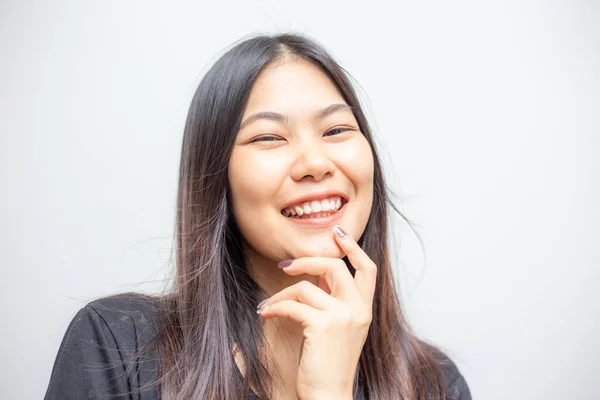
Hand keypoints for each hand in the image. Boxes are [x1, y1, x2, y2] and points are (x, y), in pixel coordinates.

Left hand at [257, 225, 376, 399]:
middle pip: (335, 267)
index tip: (337, 234)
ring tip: (269, 307)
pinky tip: (266, 314)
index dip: (353, 248)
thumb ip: (335, 301)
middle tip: (286, 265)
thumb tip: (318, 275)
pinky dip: (275, 307)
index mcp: (364, 310)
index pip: (367, 269)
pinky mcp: (323, 326)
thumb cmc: (328, 364)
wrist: (328, 395)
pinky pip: (293, 305)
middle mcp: (357, 310)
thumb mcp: (340, 329)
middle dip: (307, 260)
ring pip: (306, 287)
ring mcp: (342, 317)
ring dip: (281, 294)